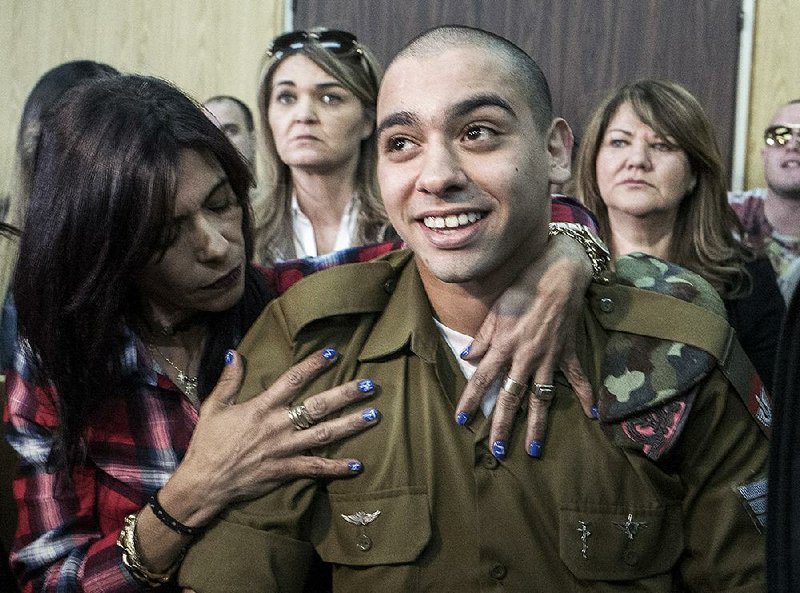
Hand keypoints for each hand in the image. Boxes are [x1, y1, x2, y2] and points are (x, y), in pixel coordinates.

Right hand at [162, 348, 378, 525]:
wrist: (204, 482)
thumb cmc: (208, 443)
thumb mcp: (214, 406)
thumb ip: (229, 380)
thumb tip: (236, 352)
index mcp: (262, 407)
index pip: (293, 379)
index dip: (314, 365)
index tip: (333, 353)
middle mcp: (278, 425)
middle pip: (318, 406)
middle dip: (346, 394)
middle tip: (370, 385)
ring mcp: (284, 449)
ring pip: (324, 435)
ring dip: (351, 425)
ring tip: (373, 415)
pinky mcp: (285, 471)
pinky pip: (315, 469)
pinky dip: (337, 468)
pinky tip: (358, 465)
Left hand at [455, 234, 594, 458]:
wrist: (559, 274)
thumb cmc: (523, 287)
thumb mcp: (496, 309)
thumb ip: (483, 337)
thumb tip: (467, 357)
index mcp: (504, 346)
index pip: (482, 379)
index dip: (470, 401)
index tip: (461, 421)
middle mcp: (525, 357)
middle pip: (510, 398)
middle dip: (502, 425)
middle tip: (497, 451)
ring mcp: (549, 358)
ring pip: (541, 398)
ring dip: (536, 424)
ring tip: (532, 448)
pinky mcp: (568, 352)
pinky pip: (577, 378)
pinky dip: (586, 395)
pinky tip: (592, 416)